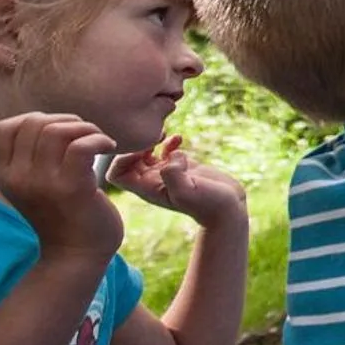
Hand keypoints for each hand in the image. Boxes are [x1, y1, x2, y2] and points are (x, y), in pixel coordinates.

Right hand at [0, 113, 124, 263]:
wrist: (75, 256)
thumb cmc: (63, 215)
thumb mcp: (35, 185)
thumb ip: (34, 157)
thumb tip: (52, 121)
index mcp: (6, 175)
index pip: (3, 128)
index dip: (33, 120)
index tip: (58, 133)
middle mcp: (18, 177)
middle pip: (34, 123)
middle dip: (66, 121)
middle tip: (85, 137)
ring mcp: (43, 183)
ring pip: (57, 130)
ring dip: (86, 128)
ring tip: (98, 142)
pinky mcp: (71, 189)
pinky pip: (81, 146)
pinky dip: (99, 139)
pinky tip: (109, 148)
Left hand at [107, 136, 246, 230]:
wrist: (229, 208)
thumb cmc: (209, 203)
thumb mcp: (188, 191)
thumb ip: (173, 174)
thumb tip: (169, 157)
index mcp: (147, 189)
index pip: (115, 174)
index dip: (122, 159)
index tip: (144, 150)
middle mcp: (152, 181)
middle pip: (126, 161)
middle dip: (136, 146)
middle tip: (154, 139)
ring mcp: (166, 174)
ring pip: (144, 153)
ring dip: (152, 141)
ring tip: (164, 136)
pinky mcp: (181, 166)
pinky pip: (165, 150)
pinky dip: (169, 141)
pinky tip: (180, 139)